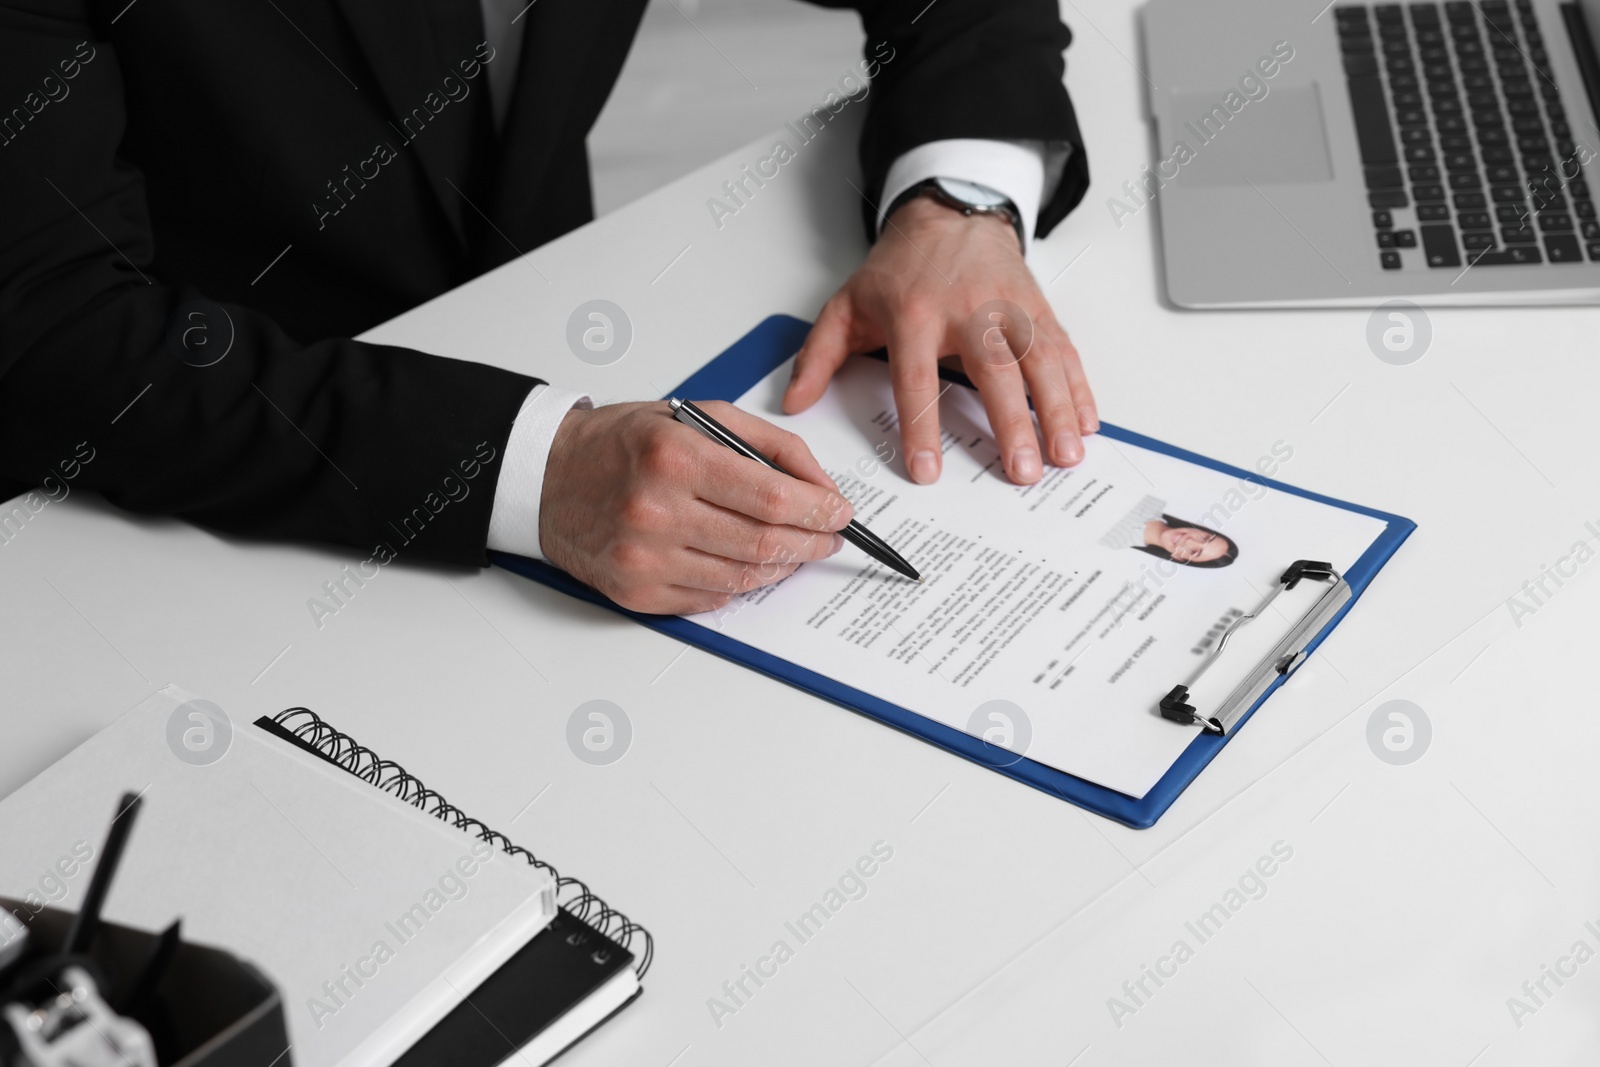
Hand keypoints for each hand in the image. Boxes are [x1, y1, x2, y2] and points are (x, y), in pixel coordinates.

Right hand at [538, 401, 854, 613]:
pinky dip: (741, 585)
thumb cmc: (622, 444)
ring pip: (742, 579)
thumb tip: (820, 488)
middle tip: (827, 537)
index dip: (818, 511)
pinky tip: (748, 565)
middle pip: (764, 543)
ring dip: (781, 568)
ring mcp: (645, 559)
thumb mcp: (697, 417)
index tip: (839, 514)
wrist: (548, 478)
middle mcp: (657, 511)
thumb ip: (768, 447)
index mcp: (676, 458)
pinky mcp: (636, 593)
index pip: (771, 498)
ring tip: (793, 550)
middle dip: (811, 543)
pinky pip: (711, 600)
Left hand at [783, 196, 1097, 484]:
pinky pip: (1063, 350)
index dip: (921, 427)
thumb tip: (794, 402)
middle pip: (993, 373)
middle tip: (1021, 471)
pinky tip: (1087, 421)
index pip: (916, 380)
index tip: (928, 470)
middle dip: (1011, 425)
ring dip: (1057, 410)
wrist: (949, 213)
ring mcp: (1009, 309)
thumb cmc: (901, 268)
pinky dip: (1079, 386)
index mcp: (914, 317)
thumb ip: (818, 356)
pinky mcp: (1039, 309)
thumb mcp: (847, 305)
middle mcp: (967, 311)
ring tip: (1067, 455)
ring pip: (1040, 362)